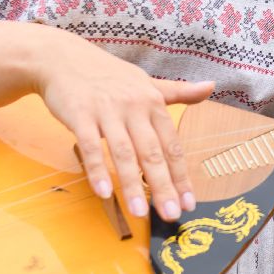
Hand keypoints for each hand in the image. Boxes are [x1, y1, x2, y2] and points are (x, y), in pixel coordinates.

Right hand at [32, 28, 213, 221]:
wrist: (62, 58)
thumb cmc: (107, 74)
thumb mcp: (145, 81)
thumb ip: (177, 91)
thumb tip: (211, 87)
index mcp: (152, 102)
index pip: (172, 145)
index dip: (181, 175)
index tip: (190, 202)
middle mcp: (133, 107)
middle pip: (152, 153)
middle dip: (163, 186)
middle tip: (172, 215)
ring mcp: (106, 111)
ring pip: (124, 153)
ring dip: (132, 185)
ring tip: (141, 212)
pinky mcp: (80, 115)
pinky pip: (90, 147)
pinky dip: (97, 170)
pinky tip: (104, 193)